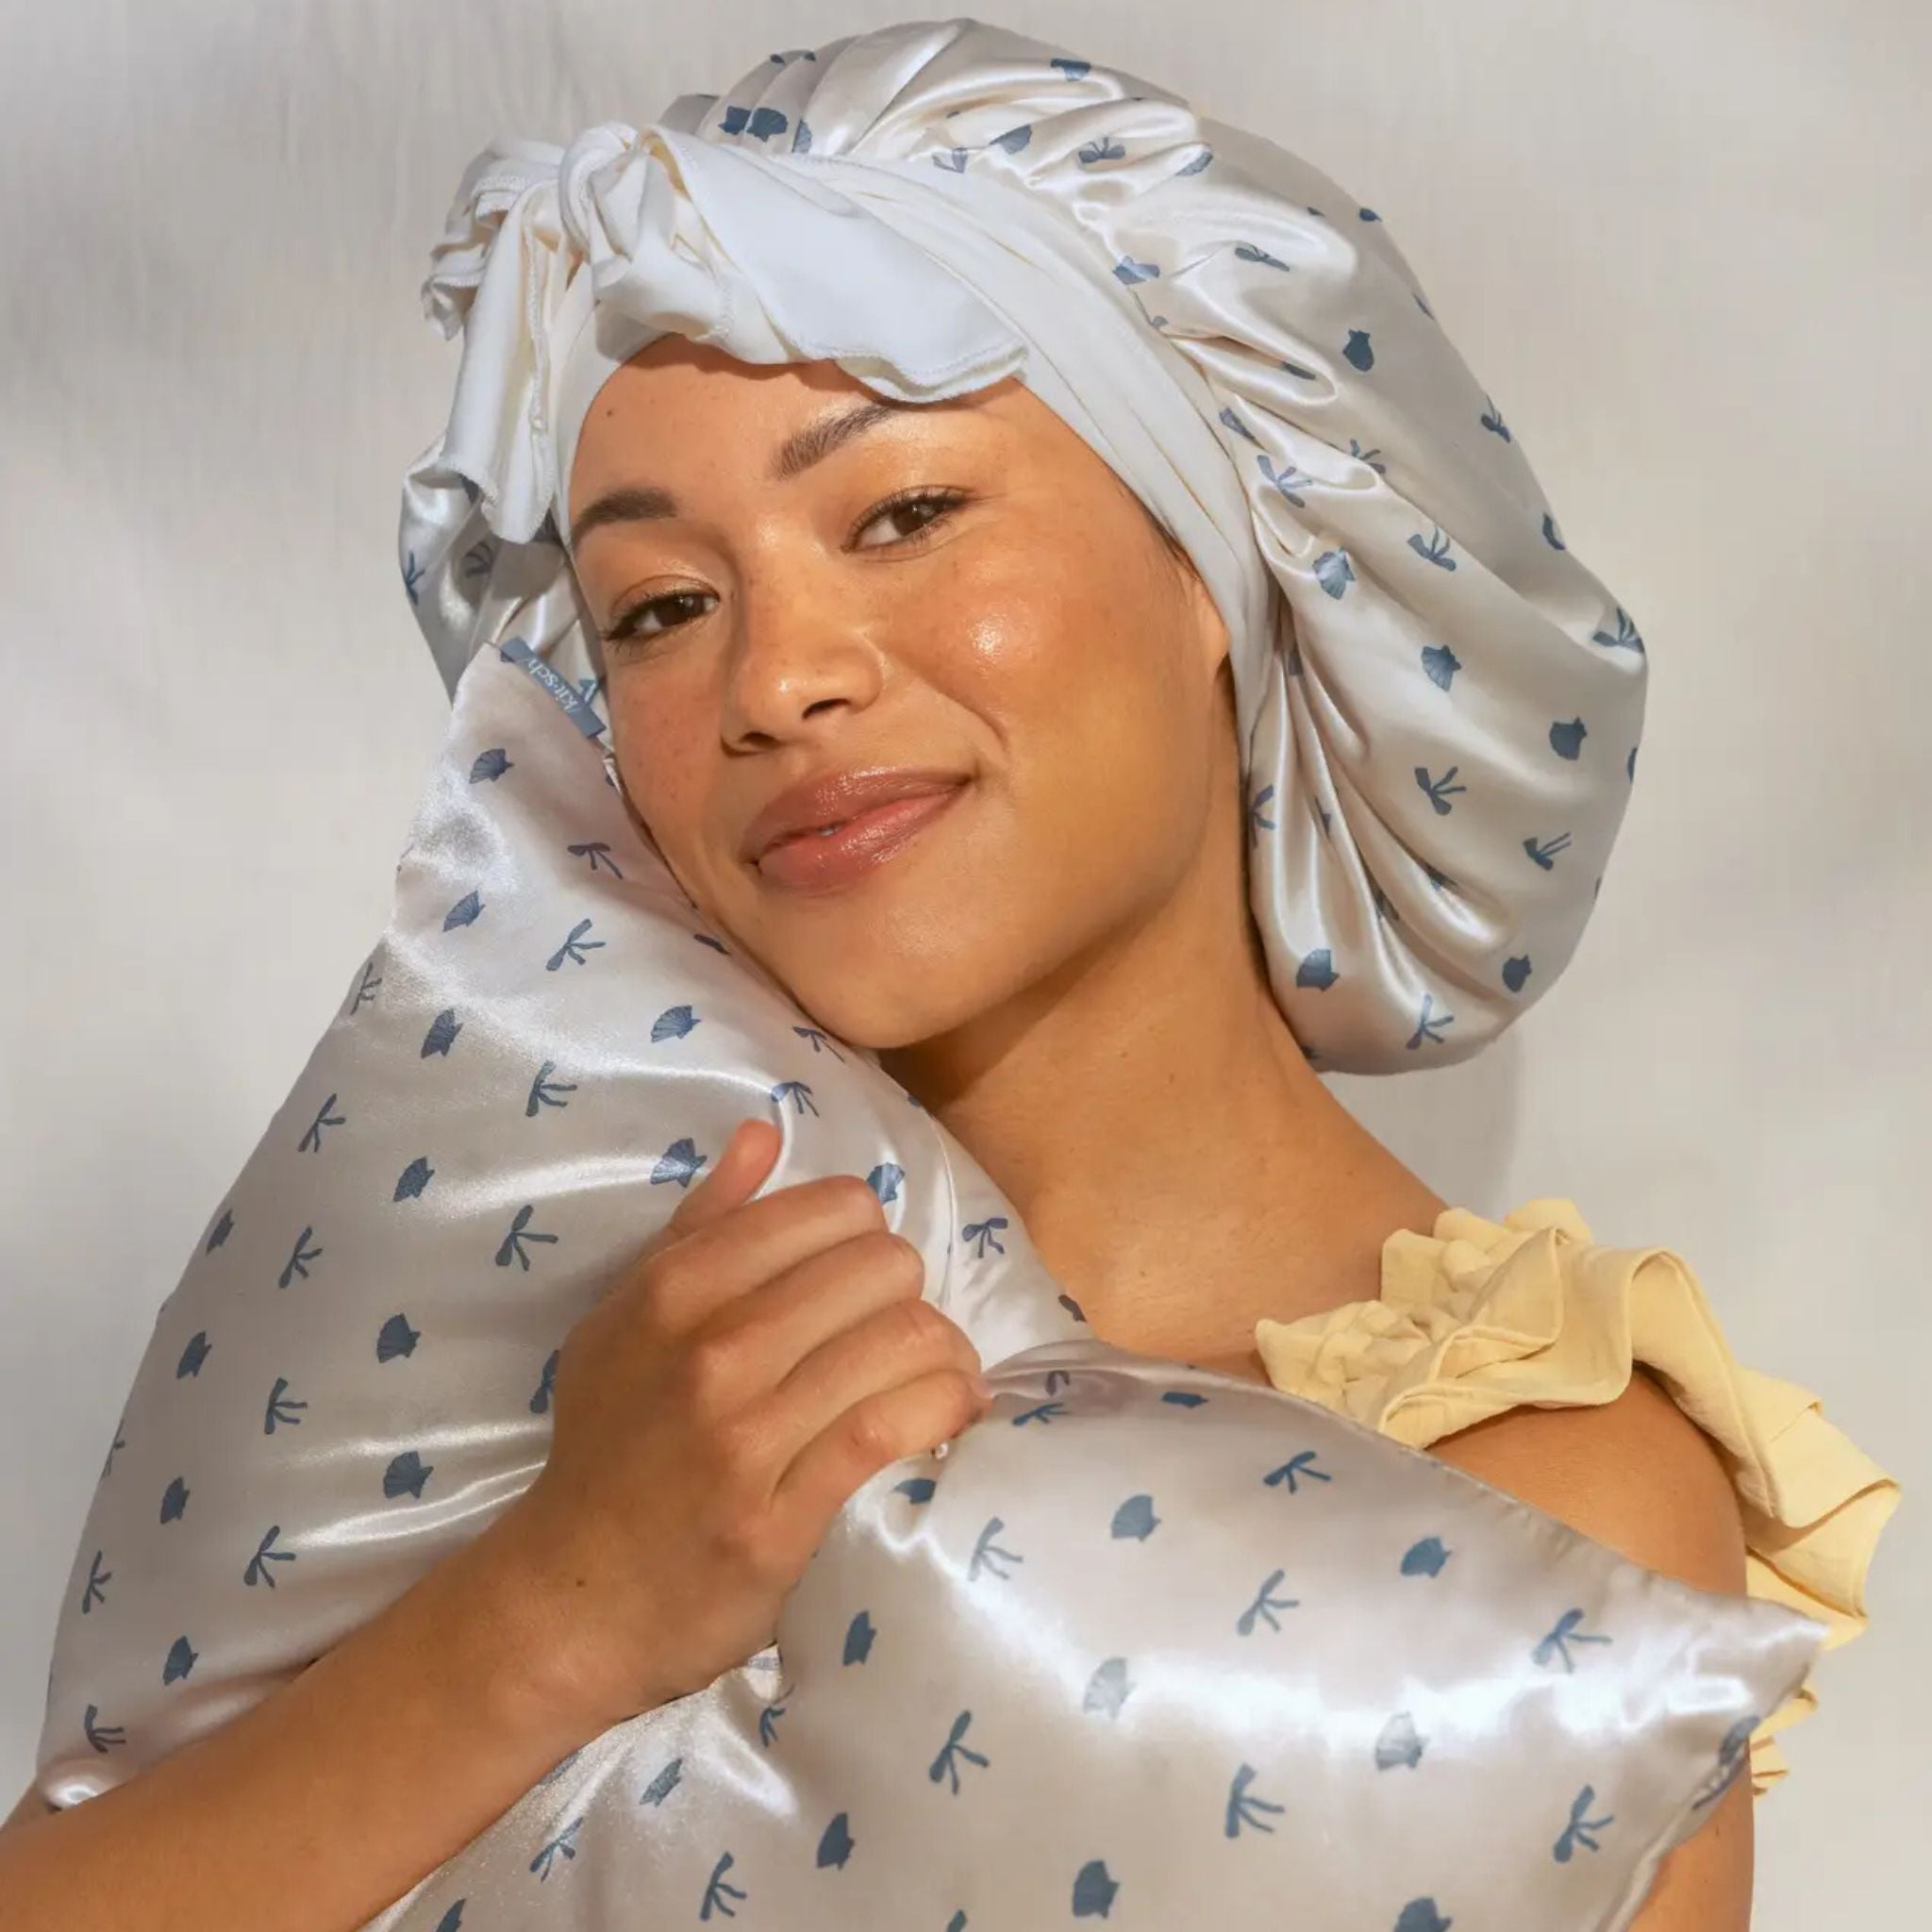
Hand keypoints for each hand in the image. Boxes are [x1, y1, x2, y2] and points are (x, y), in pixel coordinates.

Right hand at [477, 1117, 993, 1733]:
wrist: (573, 1596)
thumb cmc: (609, 1448)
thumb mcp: (625, 1319)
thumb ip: (701, 1223)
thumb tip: (765, 1131)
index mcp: (675, 1286)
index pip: (833, 1209)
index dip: (866, 1235)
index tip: (862, 1276)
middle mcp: (712, 1346)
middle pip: (883, 1267)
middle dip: (908, 1295)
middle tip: (898, 1332)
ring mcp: (747, 1431)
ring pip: (903, 1339)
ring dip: (943, 1354)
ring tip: (935, 1374)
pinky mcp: (783, 1510)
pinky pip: (894, 1425)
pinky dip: (944, 1407)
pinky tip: (952, 1412)